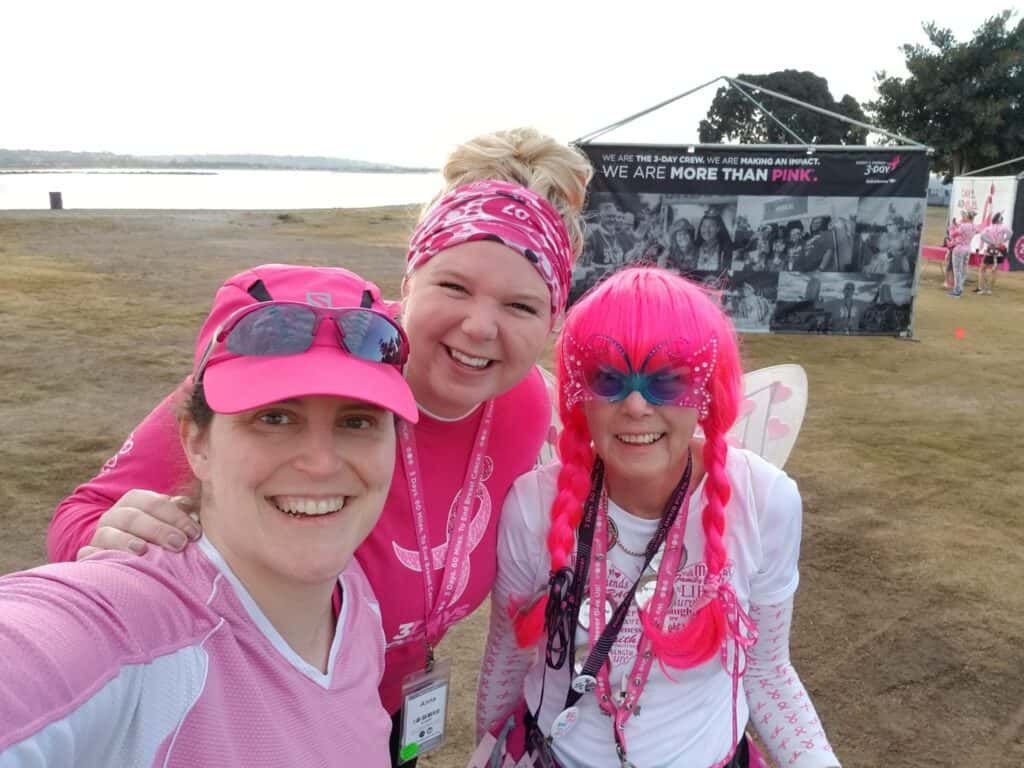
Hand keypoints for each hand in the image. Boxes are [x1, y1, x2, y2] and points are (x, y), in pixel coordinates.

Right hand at [76, 490, 201, 560]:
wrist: (130, 555)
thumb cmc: (160, 537)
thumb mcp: (171, 522)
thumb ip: (182, 512)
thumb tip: (190, 505)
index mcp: (136, 502)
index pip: (155, 503)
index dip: (176, 516)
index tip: (194, 533)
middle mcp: (115, 516)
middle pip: (133, 517)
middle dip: (158, 529)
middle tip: (179, 544)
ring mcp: (100, 535)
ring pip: (109, 534)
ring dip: (126, 541)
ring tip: (143, 550)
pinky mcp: (89, 555)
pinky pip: (88, 554)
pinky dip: (98, 557)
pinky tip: (114, 564)